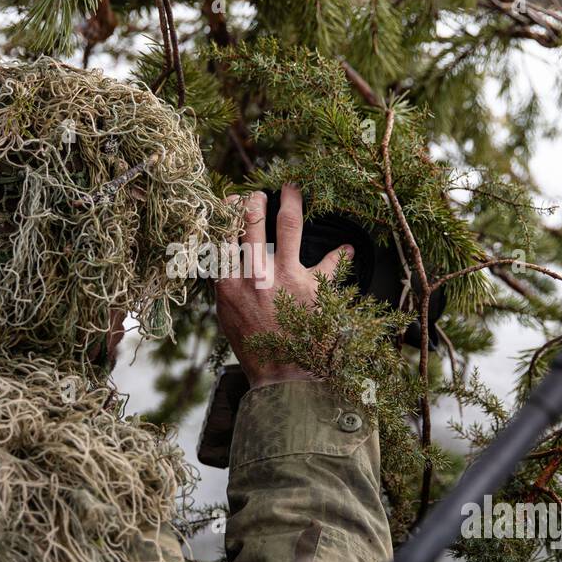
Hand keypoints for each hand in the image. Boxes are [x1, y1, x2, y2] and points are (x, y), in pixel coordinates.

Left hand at [215, 184, 352, 388]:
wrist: (283, 375)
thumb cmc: (309, 339)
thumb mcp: (324, 301)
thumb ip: (331, 269)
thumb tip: (348, 248)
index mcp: (290, 274)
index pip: (290, 223)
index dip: (290, 198)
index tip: (290, 185)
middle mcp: (260, 277)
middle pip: (251, 223)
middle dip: (254, 202)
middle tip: (257, 194)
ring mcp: (236, 287)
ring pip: (225, 239)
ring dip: (227, 218)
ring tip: (231, 204)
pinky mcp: (221, 298)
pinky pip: (214, 263)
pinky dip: (216, 245)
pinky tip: (218, 234)